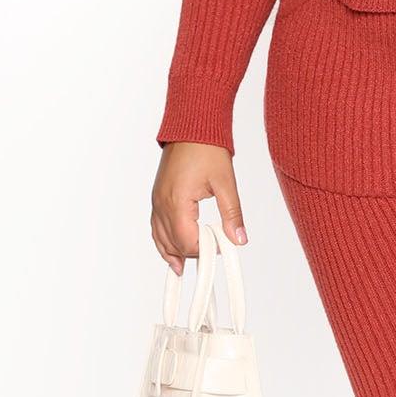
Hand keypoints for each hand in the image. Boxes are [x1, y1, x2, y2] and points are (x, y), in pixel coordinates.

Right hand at [151, 141, 247, 274]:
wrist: (191, 127)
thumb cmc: (207, 149)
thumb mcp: (225, 183)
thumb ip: (232, 213)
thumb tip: (239, 239)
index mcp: (177, 201)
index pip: (186, 240)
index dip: (204, 250)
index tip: (221, 249)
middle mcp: (162, 203)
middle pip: (173, 242)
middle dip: (191, 252)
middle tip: (211, 255)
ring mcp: (157, 200)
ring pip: (160, 237)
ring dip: (173, 252)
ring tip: (183, 268)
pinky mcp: (158, 197)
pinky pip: (156, 226)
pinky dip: (163, 240)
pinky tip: (171, 251)